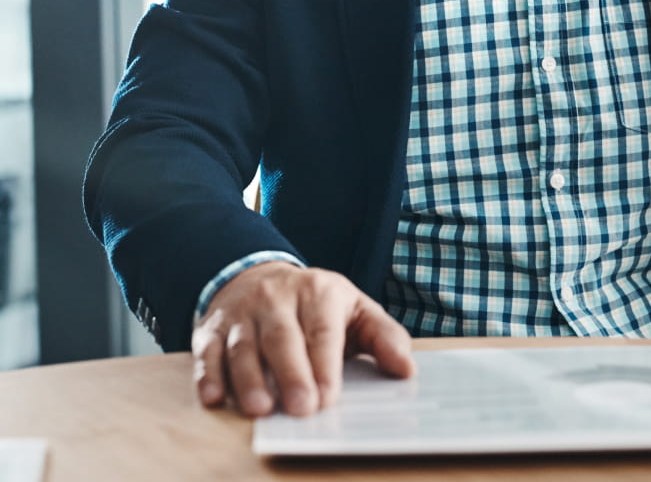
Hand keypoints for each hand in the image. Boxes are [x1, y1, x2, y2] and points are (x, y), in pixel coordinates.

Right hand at [192, 261, 414, 416]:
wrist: (259, 276)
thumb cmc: (316, 305)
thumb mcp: (355, 310)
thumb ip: (383, 337)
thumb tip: (407, 370)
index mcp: (319, 292)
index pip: (322, 328)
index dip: (325, 363)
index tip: (328, 397)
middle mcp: (277, 298)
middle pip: (282, 337)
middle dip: (291, 374)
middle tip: (302, 409)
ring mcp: (243, 313)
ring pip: (243, 345)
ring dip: (248, 379)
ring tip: (260, 409)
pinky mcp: (213, 329)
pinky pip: (208, 351)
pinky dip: (209, 374)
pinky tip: (214, 397)